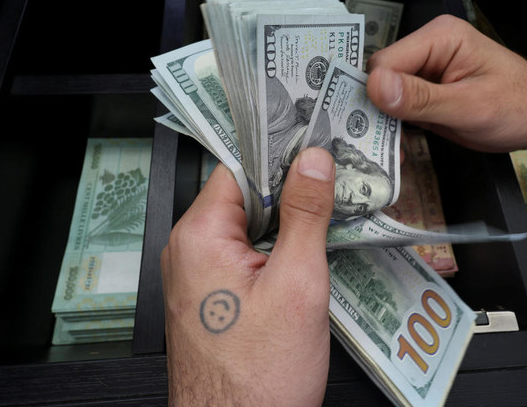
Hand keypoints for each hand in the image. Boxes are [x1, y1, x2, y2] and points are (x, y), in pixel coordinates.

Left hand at [161, 147, 335, 406]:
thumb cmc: (257, 378)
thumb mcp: (297, 285)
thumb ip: (305, 215)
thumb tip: (313, 163)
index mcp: (199, 236)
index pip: (240, 167)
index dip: (281, 154)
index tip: (317, 147)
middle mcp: (191, 251)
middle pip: (245, 195)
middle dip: (291, 190)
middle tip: (335, 186)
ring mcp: (201, 275)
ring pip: (250, 226)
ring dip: (288, 222)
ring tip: (329, 220)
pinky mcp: (216, 295)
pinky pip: (247, 254)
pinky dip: (278, 248)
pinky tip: (309, 254)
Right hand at [366, 14, 526, 152]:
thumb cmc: (519, 106)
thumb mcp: (471, 106)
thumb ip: (422, 98)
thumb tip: (375, 86)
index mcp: (439, 37)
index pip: (386, 60)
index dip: (378, 93)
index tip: (381, 126)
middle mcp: (428, 49)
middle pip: (380, 77)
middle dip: (380, 111)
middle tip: (389, 145)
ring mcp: (425, 71)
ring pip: (384, 95)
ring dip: (386, 124)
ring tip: (398, 151)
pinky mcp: (425, 92)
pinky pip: (397, 108)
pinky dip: (396, 128)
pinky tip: (403, 147)